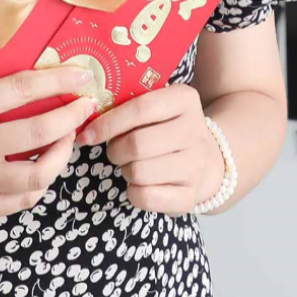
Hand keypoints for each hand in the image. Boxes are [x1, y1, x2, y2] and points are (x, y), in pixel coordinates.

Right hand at [0, 67, 98, 220]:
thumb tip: (51, 80)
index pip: (23, 90)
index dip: (59, 80)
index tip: (82, 76)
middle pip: (38, 132)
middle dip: (71, 118)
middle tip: (83, 109)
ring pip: (38, 175)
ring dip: (61, 154)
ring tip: (65, 140)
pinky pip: (23, 200)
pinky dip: (40, 184)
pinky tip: (43, 168)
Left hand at [78, 83, 224, 214]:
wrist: (210, 161)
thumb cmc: (170, 129)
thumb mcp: (159, 106)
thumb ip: (129, 103)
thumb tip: (86, 114)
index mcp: (184, 100)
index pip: (140, 108)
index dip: (108, 122)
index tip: (88, 133)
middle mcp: (195, 131)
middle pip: (136, 144)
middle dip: (115, 150)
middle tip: (115, 151)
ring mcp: (196, 165)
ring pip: (139, 172)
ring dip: (126, 170)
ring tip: (132, 165)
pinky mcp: (190, 195)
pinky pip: (146, 197)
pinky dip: (133, 192)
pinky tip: (141, 183)